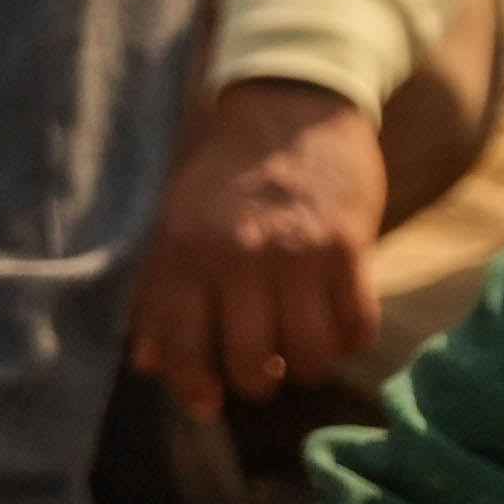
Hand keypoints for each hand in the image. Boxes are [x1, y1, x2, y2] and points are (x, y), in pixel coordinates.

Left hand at [127, 73, 391, 415]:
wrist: (291, 101)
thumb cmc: (223, 168)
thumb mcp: (173, 219)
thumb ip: (157, 291)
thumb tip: (146, 363)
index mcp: (183, 252)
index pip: (181, 347)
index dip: (192, 387)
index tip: (206, 402)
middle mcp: (236, 258)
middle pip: (248, 361)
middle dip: (254, 382)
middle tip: (260, 372)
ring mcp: (296, 254)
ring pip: (307, 352)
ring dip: (305, 366)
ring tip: (298, 354)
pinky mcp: (348, 246)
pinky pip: (357, 323)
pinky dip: (349, 341)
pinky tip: (338, 331)